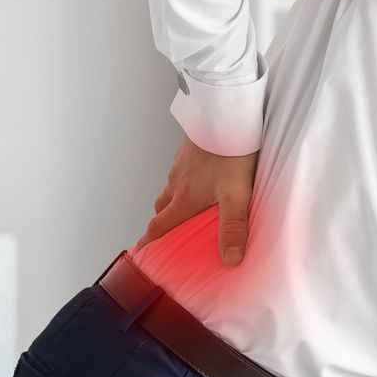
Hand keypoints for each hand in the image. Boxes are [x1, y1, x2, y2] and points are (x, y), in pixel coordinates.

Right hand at [138, 137, 259, 265]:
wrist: (226, 116)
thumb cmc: (230, 154)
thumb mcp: (236, 196)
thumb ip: (233, 227)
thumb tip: (230, 259)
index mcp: (184, 198)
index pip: (160, 226)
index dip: (149, 242)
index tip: (141, 252)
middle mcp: (177, 182)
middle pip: (162, 208)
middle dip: (162, 222)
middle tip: (168, 233)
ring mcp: (181, 164)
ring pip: (171, 187)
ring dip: (174, 199)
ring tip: (188, 207)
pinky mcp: (189, 149)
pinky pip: (181, 170)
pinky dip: (185, 180)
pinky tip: (201, 178)